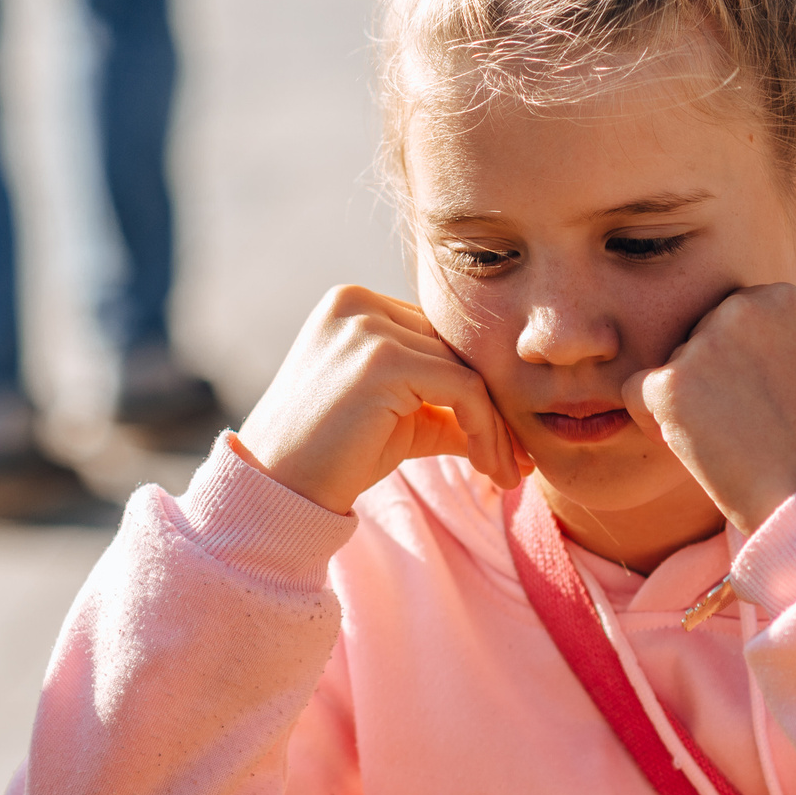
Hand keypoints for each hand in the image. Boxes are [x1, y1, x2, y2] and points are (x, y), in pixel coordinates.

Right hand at [237, 285, 529, 513]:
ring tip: (505, 473)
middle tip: (515, 459)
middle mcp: (358, 304)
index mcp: (354, 304)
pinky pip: (463, 389)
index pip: (437, 337)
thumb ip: (445, 404)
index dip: (475, 387)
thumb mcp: (398, 419)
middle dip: (491, 408)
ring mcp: (367, 328)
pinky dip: (485, 430)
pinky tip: (488, 467)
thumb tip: (508, 422)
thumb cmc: (332, 458)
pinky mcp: (382, 361)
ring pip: (466, 370)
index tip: (504, 439)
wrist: (279, 490)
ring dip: (494, 428)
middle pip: (454, 349)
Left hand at [622, 283, 795, 534]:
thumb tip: (715, 354)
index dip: (739, 367)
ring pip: (670, 366)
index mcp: (781, 297)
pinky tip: (695, 447)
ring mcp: (705, 342)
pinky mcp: (672, 383)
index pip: (730, 321)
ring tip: (735, 440)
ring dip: (689, 404)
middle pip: (697, 338)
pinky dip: (654, 423)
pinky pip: (637, 392)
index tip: (768, 403)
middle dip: (710, 381)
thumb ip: (763, 346)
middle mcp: (742, 306)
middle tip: (748, 426)